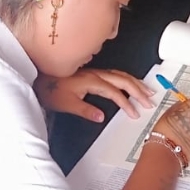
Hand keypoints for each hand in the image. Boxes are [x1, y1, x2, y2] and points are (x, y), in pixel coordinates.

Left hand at [36, 69, 154, 121]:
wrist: (40, 78)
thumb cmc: (51, 90)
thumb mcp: (66, 103)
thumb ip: (85, 110)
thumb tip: (102, 117)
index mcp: (91, 81)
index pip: (114, 92)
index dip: (126, 103)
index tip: (134, 114)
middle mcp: (96, 74)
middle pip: (123, 79)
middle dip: (138, 90)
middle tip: (150, 101)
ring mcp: (95, 72)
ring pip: (121, 75)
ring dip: (135, 82)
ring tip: (148, 90)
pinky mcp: (93, 73)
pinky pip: (116, 74)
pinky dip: (127, 78)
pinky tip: (131, 83)